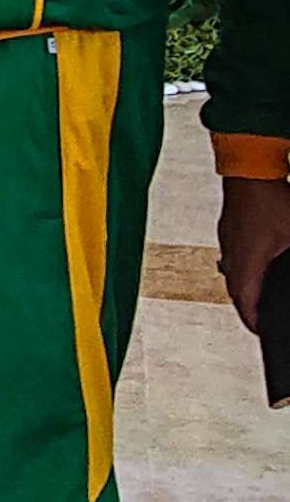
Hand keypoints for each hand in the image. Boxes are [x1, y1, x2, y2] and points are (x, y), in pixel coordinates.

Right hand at [220, 176, 289, 332]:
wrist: (250, 168)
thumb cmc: (273, 200)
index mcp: (247, 263)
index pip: (245, 303)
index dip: (255, 322)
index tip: (262, 332)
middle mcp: (232, 254)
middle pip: (237, 291)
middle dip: (249, 307)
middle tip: (261, 318)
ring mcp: (227, 239)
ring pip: (234, 273)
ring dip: (246, 286)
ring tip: (260, 294)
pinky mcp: (229, 227)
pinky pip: (234, 256)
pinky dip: (245, 268)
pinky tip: (259, 262)